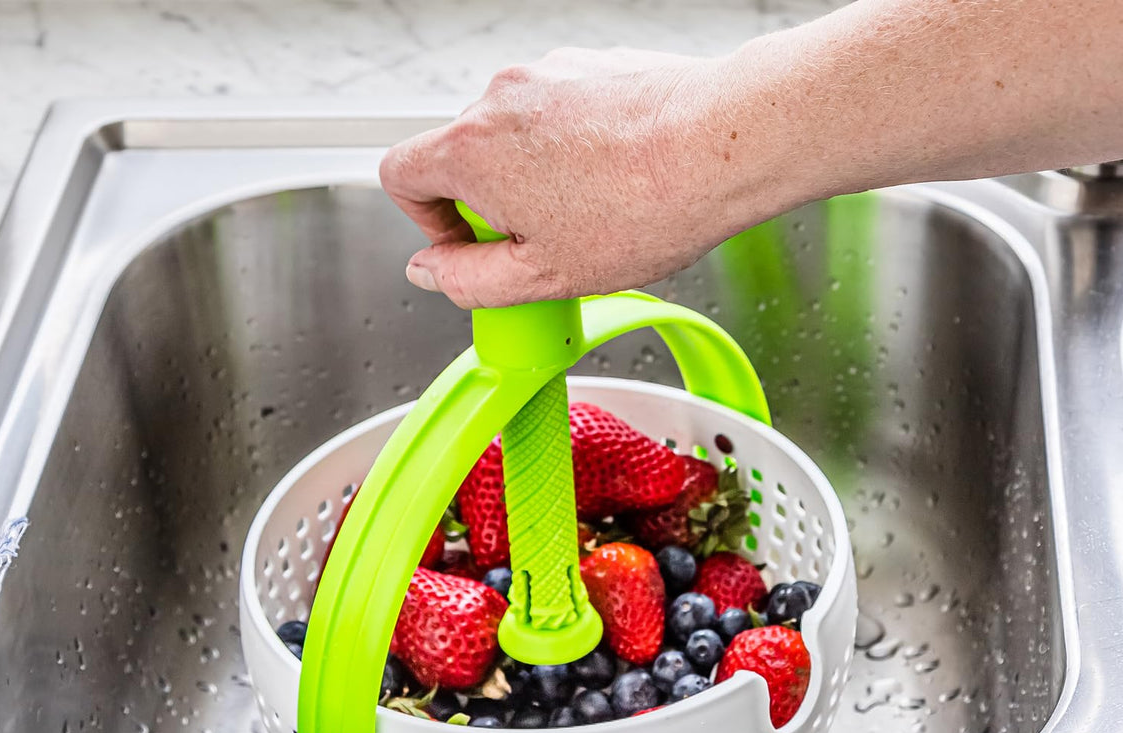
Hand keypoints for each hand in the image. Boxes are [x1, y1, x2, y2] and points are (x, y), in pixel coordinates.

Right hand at [380, 46, 793, 308]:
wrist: (725, 145)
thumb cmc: (644, 209)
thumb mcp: (543, 277)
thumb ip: (467, 280)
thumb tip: (430, 272)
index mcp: (471, 150)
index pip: (398, 174)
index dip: (426, 221)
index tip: (472, 245)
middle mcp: (499, 98)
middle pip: (461, 154)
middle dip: (492, 200)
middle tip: (548, 239)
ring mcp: (547, 71)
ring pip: (516, 133)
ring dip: (537, 173)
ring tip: (596, 208)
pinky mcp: (589, 62)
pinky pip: (560, 110)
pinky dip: (576, 144)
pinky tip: (620, 176)